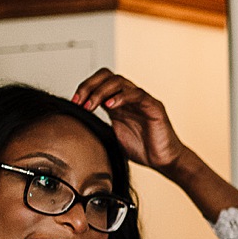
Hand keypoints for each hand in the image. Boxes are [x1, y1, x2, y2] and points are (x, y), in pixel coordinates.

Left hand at [72, 68, 190, 172]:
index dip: (84, 88)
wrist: (164, 162)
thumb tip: (75, 123)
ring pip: (119, 82)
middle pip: (107, 76)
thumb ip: (99, 125)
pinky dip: (121, 97)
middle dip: (89, 86)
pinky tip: (109, 106)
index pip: (99, 82)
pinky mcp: (154, 106)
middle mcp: (129, 98)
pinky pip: (136, 94)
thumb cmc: (142, 150)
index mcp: (118, 103)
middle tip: (78, 102)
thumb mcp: (112, 136)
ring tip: (90, 105)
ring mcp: (142, 100)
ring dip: (100, 91)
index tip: (73, 103)